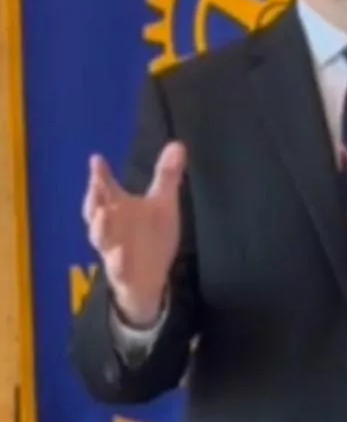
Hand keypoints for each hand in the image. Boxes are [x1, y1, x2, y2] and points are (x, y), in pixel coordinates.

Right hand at [82, 141, 185, 326]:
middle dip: (94, 198)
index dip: (99, 175)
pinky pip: (117, 268)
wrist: (149, 278)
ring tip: (104, 213)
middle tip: (95, 183)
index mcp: (118, 209)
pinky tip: (120, 254)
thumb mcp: (162, 204)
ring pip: (100, 238)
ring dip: (100, 226)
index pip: (105, 189)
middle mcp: (111, 228)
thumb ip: (167, 176)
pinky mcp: (122, 273)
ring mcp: (114, 250)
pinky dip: (117, 261)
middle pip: (95, 212)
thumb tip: (177, 144)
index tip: (96, 159)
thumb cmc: (150, 236)